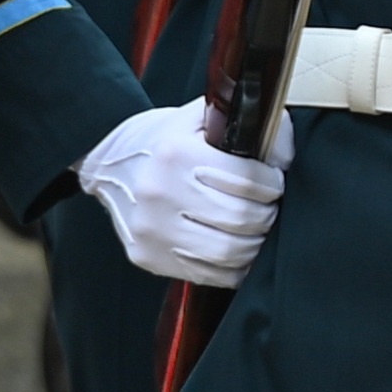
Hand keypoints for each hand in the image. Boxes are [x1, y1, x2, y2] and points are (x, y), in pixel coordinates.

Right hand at [80, 99, 293, 284]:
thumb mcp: (199, 118)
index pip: (246, 180)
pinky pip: (207, 274)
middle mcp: (160, 193)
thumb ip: (246, 123)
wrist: (108, 164)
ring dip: (254, 244)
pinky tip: (237, 249)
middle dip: (267, 215)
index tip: (274, 182)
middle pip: (240, 219)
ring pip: (228, 252)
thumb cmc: (162, 142)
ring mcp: (152, 230)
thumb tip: (284, 156)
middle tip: (269, 207)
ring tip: (255, 229)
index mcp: (175, 154)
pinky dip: (232, 266)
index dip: (272, 184)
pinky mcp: (148, 257)